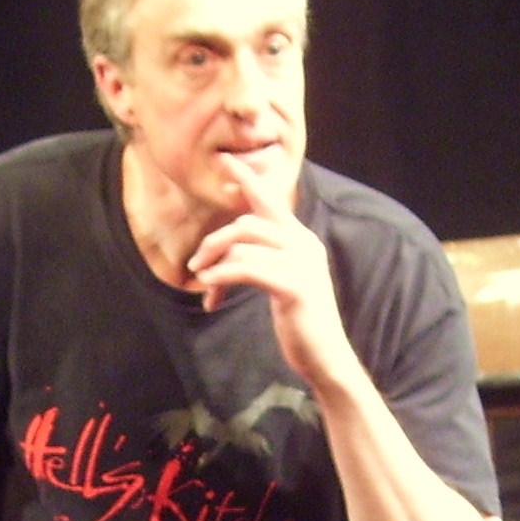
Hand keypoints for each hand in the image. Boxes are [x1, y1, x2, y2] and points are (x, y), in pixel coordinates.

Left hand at [188, 154, 357, 387]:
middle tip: (194, 265)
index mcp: (302, 240)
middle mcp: (304, 244)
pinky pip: (247, 269)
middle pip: (248, 222)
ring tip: (203, 285)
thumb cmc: (300, 323)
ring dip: (214, 263)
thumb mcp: (283, 283)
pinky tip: (210, 291)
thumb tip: (229, 251)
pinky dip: (222, 276)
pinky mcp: (294, 286)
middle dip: (214, 240)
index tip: (225, 163)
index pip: (272, 200)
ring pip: (244, 244)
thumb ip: (264, 260)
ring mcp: (302, 264)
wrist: (325, 358)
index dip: (247, 180)